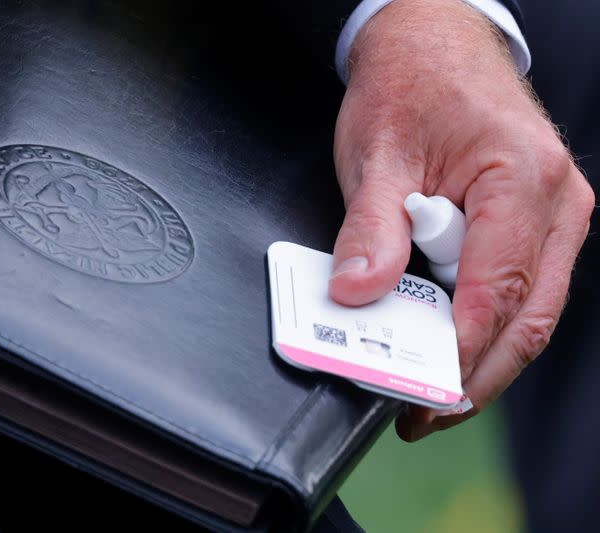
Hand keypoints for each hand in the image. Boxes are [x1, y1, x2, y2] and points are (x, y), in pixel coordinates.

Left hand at [329, 0, 594, 440]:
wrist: (431, 42)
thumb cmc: (410, 85)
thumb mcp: (378, 154)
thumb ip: (372, 227)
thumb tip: (360, 293)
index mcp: (525, 180)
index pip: (497, 291)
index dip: (462, 351)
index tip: (425, 393)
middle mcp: (557, 202)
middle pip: (528, 316)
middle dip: (479, 374)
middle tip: (429, 412)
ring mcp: (553, 214)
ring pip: (529, 309)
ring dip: (483, 355)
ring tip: (433, 391)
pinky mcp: (534, 221)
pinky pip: (517, 286)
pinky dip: (483, 322)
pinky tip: (448, 343)